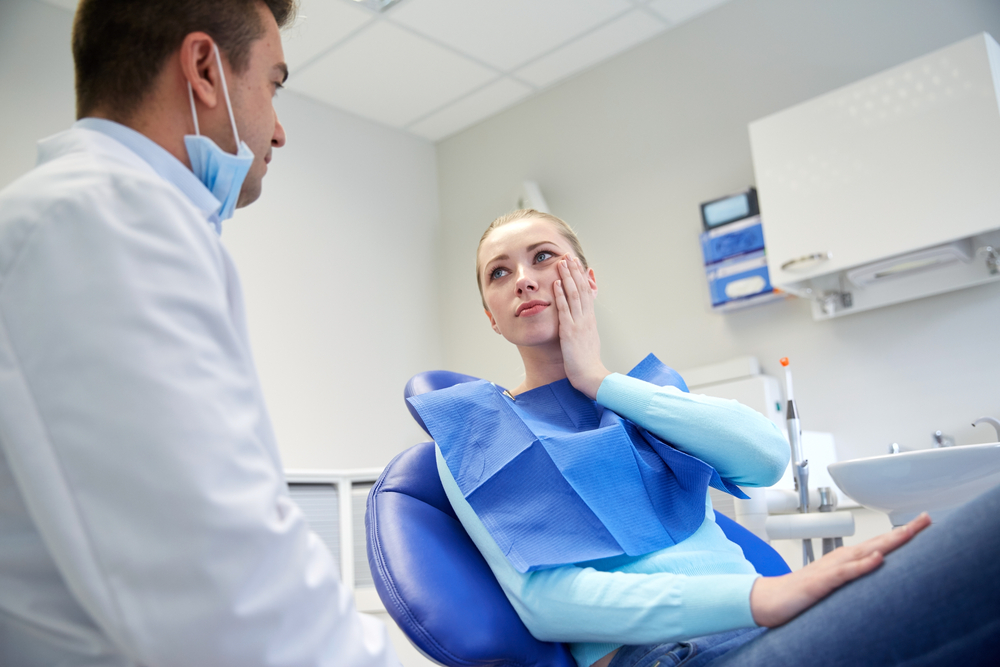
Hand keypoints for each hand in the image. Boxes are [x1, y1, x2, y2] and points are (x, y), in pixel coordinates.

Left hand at [553, 256, 609, 398]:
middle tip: (568, 256)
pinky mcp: (570, 331)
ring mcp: (578, 323)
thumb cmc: (587, 362)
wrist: (591, 376)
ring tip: (562, 262)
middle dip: (574, 271)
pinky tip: (556, 283)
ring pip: (574, 295)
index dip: (580, 277)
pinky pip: (565, 309)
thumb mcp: (588, 339)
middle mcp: (586, 318)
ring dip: (567, 277)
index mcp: (590, 319)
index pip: (586, 292)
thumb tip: (583, 318)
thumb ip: (585, 326)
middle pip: (581, 289)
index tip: (576, 264)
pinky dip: (561, 295)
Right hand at [749, 512, 930, 626]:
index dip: (902, 535)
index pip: (880, 544)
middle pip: (878, 542)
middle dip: (904, 532)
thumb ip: (856, 579)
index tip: (923, 526)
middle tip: (926, 520)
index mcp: (846, 559)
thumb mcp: (836, 585)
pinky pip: (846, 573)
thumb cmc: (800, 593)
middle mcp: (841, 559)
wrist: (769, 599)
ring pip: (866, 552)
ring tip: (910, 533)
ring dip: (889, 542)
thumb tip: (878, 576)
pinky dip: (862, 565)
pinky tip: (877, 559)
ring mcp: (832, 568)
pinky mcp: (822, 582)